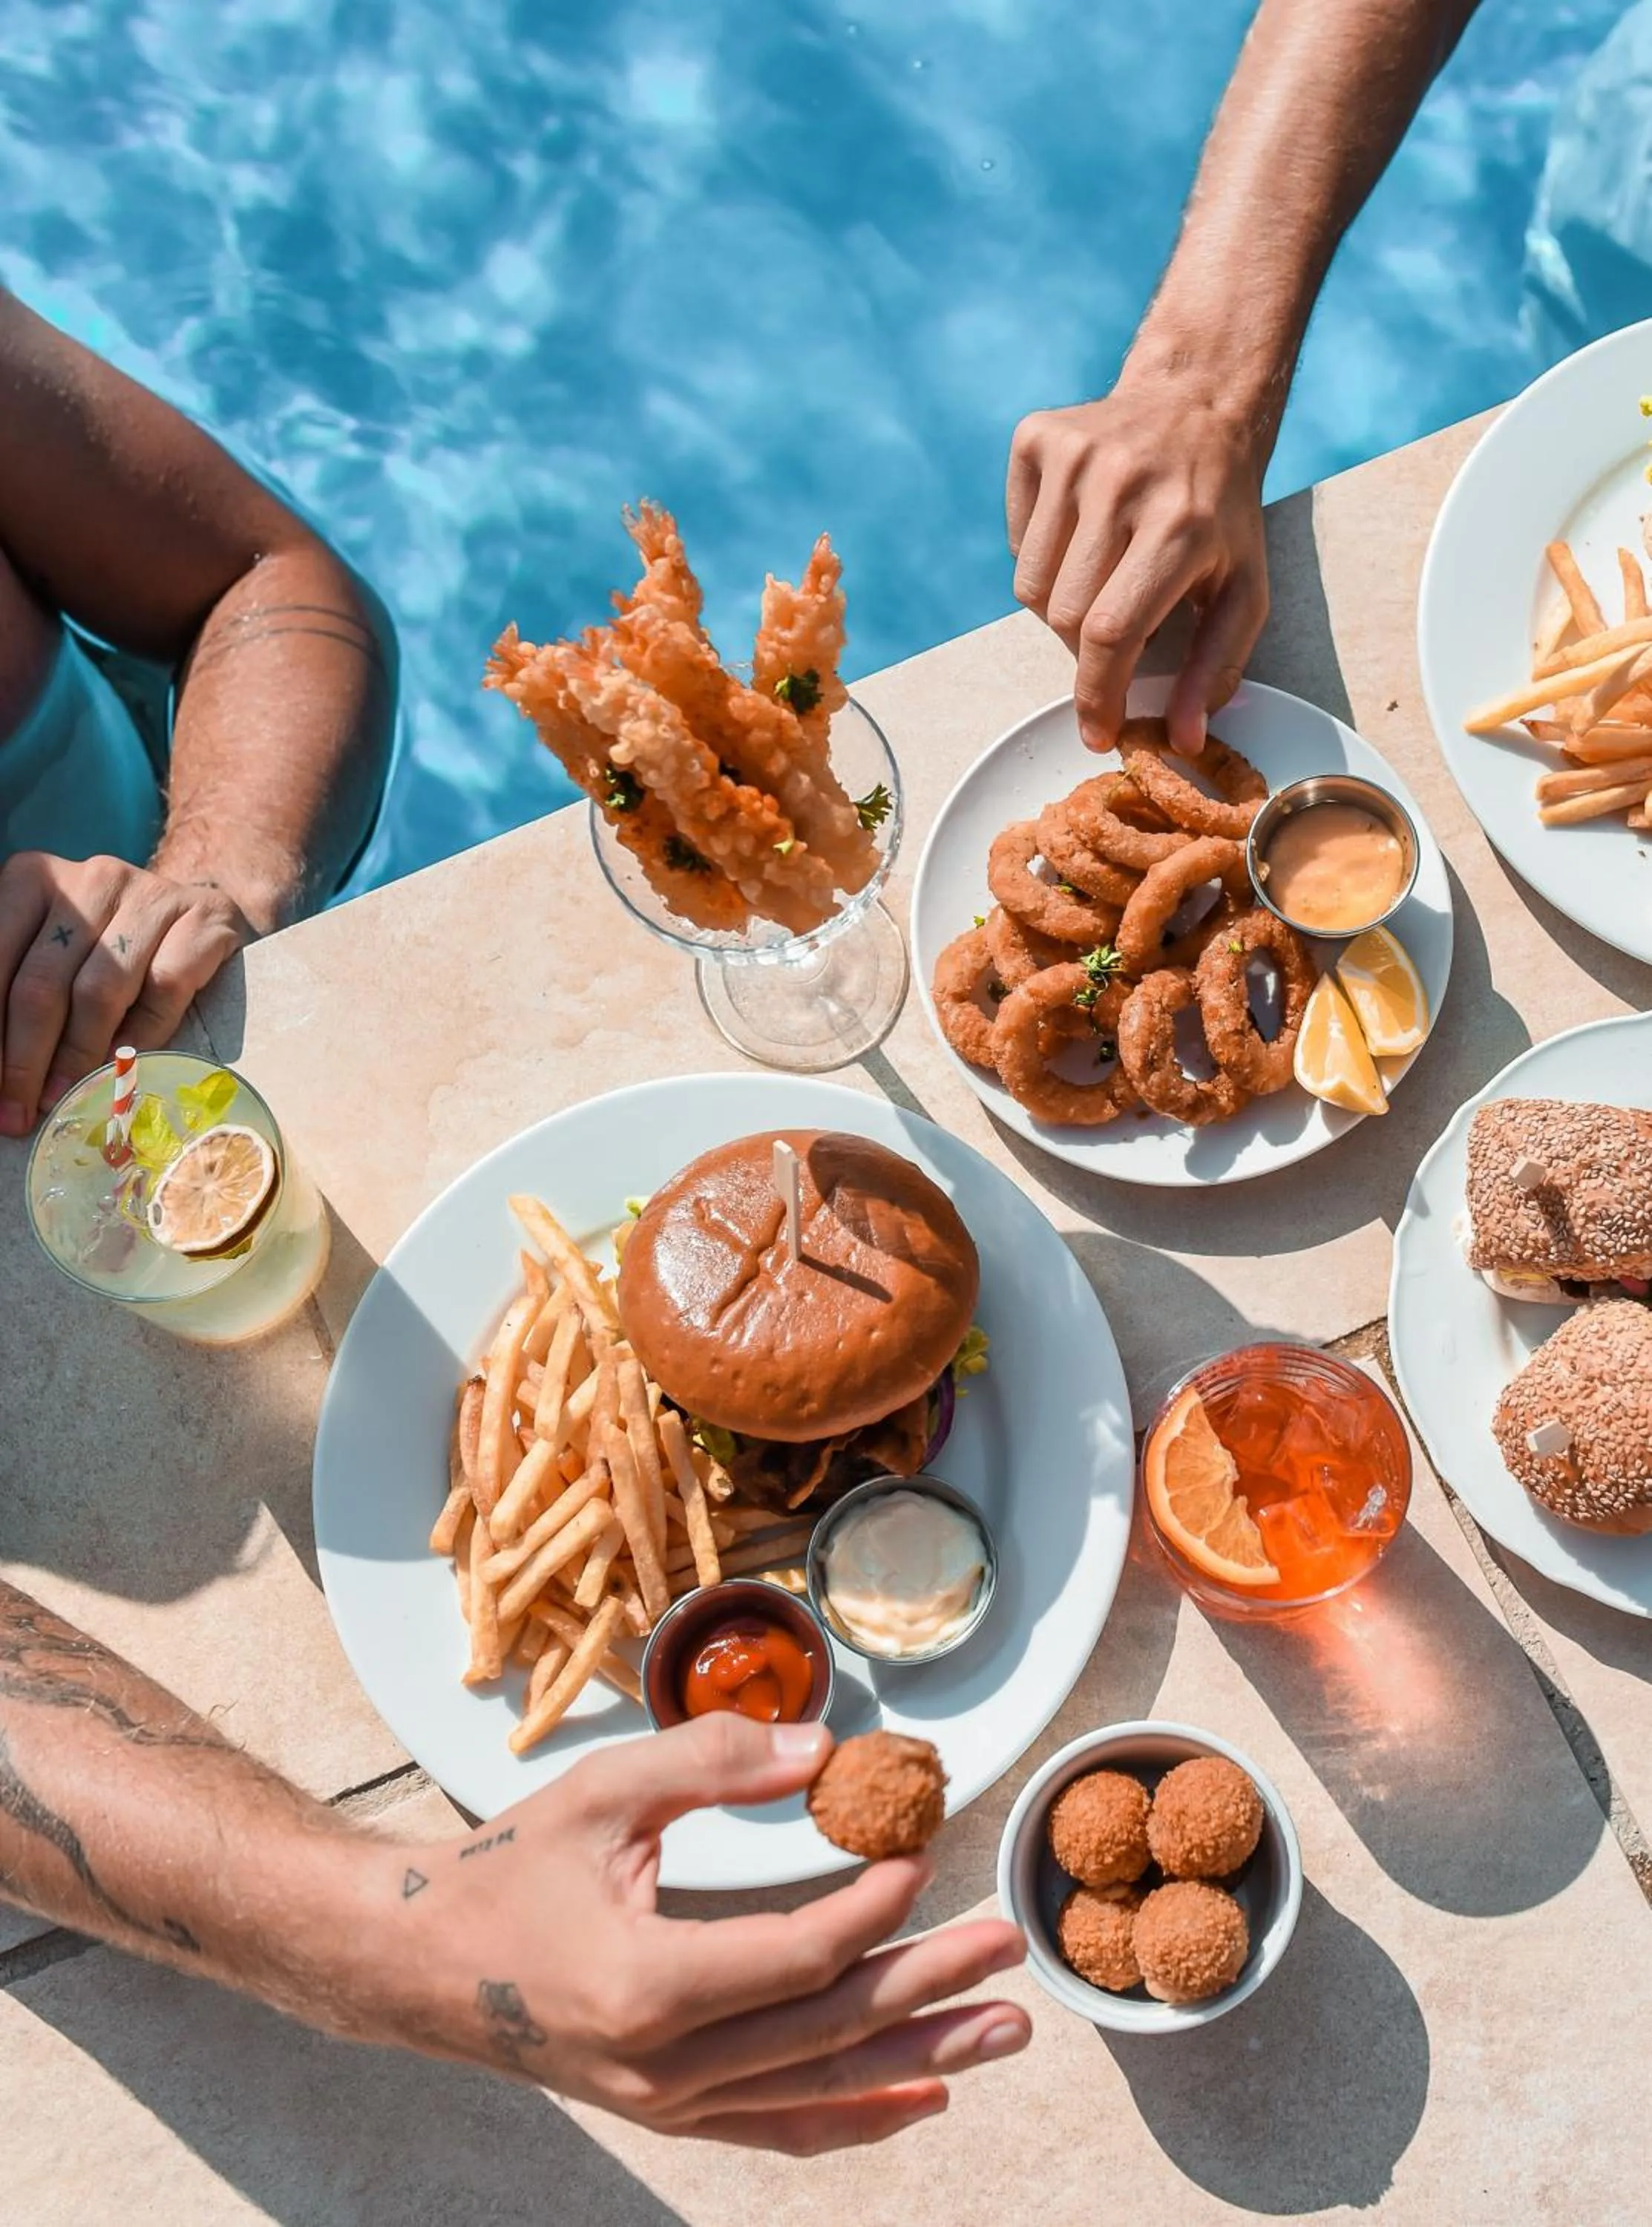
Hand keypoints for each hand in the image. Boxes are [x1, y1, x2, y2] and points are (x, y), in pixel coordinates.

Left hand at [0, 852, 251, 1135]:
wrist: (199, 913)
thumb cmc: (110, 943)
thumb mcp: (49, 953)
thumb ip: (13, 989)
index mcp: (33, 878)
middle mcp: (91, 877)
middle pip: (42, 984)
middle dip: (24, 1059)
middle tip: (19, 1112)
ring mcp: (151, 894)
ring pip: (100, 991)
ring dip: (78, 1057)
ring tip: (65, 1098)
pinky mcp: (204, 919)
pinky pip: (164, 990)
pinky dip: (140, 1038)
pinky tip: (122, 1068)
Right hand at [368, 1716, 1030, 2153]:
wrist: (417, 1965)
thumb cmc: (506, 1869)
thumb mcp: (601, 1792)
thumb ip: (711, 1758)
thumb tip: (820, 1747)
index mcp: (646, 1984)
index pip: (800, 1954)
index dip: (872, 1905)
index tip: (920, 1852)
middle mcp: (664, 2066)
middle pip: (830, 2028)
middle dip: (931, 1986)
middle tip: (1007, 1946)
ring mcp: (667, 2105)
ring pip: (820, 2090)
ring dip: (922, 2057)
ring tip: (1003, 2029)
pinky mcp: (667, 2115)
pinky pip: (781, 2128)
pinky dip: (856, 2113)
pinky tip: (922, 2093)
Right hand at [1007, 379, 1269, 755]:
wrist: (1198, 401)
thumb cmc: (1221, 512)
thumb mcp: (1243, 589)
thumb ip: (1217, 667)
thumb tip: (1184, 740)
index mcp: (1180, 525)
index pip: (1112, 632)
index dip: (1096, 694)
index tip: (1096, 731)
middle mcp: (1123, 483)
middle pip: (1066, 616)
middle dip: (1086, 650)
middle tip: (1118, 632)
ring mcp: (1074, 456)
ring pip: (1031, 586)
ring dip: (1060, 606)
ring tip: (1102, 579)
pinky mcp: (1038, 438)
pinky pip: (1016, 541)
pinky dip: (1040, 557)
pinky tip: (1081, 534)